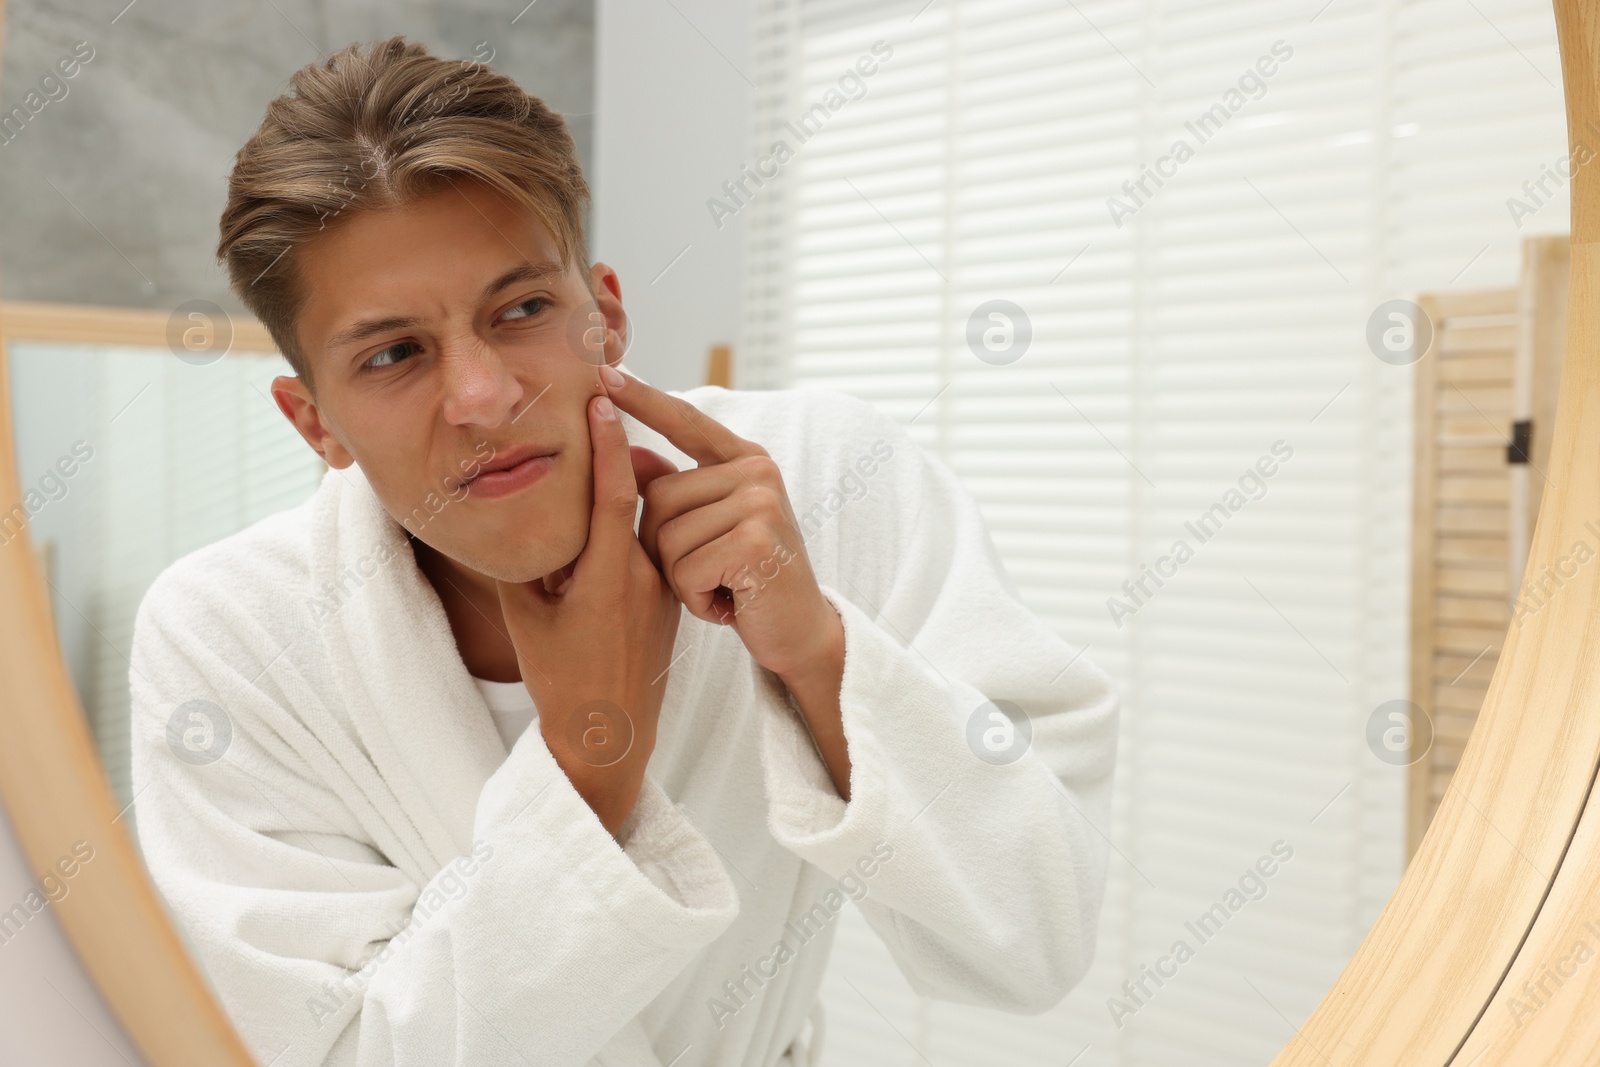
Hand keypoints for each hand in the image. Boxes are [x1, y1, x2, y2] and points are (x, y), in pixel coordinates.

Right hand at [496, 392, 682, 836]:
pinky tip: (609, 508)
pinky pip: (648, 546)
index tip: (601, 395)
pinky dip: (630, 522)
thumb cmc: (560, 680)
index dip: (607, 439)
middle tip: (598, 398)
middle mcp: (643, 573)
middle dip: (615, 449)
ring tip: (602, 444)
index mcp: (608, 575)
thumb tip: (499, 511)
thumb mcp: (523, 618)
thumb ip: (519, 561)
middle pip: (632, 494)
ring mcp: (661, 586)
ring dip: (622, 486)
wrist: (610, 737)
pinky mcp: (669, 597)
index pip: (613, 489)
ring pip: (641, 520)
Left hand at [598, 367, 839, 681]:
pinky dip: (696, 599)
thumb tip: (628, 453)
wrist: (798, 633)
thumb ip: (675, 489)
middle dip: (666, 550)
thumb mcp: (709, 529)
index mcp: (744, 459)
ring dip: (682, 580)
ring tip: (720, 588)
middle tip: (710, 573)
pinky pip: (685, 568)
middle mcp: (757, 470)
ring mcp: (761, 501)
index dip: (643, 398)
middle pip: (658, 497)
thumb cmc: (746, 579)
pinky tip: (728, 604)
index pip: (685, 421)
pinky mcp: (757, 539)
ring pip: (666, 537)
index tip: (604, 371)